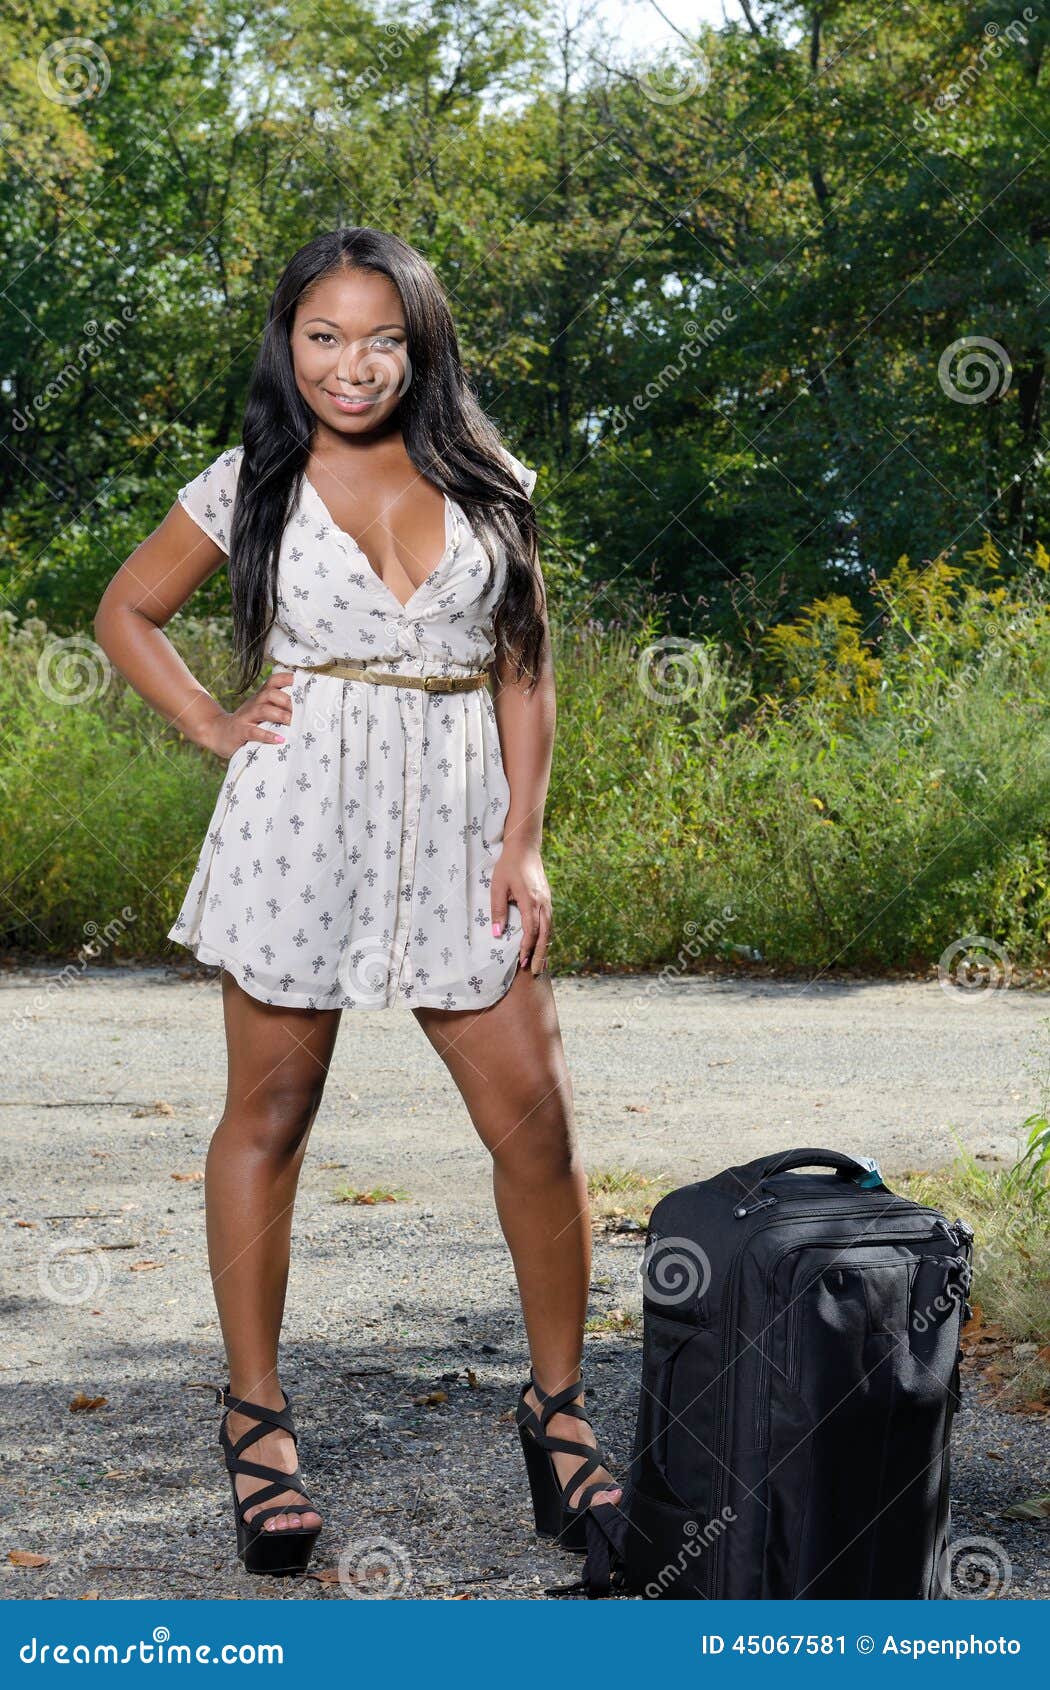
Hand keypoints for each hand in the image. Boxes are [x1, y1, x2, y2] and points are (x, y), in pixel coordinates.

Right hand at [201, 672, 295, 759]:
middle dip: (287, 700)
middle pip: (270, 693)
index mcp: (261, 697)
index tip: (303, 681)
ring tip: (292, 722)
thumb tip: (306, 707)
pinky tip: (280, 739)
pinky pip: (254, 732)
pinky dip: (267, 736)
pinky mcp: (240, 731)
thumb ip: (279, 707)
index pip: (274, 681)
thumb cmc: (248, 722)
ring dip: (280, 715)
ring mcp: (246, 717)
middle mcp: (254, 703)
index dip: (287, 678)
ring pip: (263, 710)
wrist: (219, 732)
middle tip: (302, 711)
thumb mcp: (262, 711)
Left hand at [491, 844, 550, 974]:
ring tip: (541, 963)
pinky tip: (542, 943)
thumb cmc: (508, 866)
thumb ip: (498, 910)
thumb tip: (496, 934)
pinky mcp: (548, 898)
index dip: (527, 947)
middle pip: (545, 934)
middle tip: (535, 971)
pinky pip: (549, 921)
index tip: (521, 961)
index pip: (531, 930)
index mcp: (530, 900)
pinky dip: (547, 936)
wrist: (525, 847)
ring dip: (545, 947)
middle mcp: (543, 903)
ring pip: (550, 929)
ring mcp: (548, 900)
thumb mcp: (497, 887)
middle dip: (540, 954)